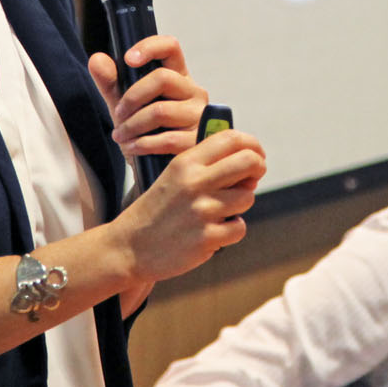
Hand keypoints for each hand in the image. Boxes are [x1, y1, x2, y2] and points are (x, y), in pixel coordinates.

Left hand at [87, 35, 208, 165]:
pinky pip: (167, 139)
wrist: (158, 169)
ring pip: (161, 110)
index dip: (149, 47)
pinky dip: (142, 144)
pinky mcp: (198, 141)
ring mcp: (199, 116)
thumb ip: (111, 82)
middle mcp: (194, 92)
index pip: (170, 47)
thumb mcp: (124, 105)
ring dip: (133, 125)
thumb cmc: (146, 131)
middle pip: (162, 78)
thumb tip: (97, 59)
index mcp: (178, 77)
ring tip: (120, 136)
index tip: (128, 60)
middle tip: (118, 114)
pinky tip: (131, 148)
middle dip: (132, 97)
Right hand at [108, 128, 265, 283]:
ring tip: (218, 212)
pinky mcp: (207, 238)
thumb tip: (250, 163)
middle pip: (249, 162)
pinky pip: (239, 227)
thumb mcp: (173, 176)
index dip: (252, 145)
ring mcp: (202, 211)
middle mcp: (195, 182)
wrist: (130, 247)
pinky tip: (211, 232)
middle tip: (250, 179)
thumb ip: (205, 165)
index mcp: (185, 162)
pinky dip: (230, 231)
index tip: (256, 155)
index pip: (232, 139)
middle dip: (257, 169)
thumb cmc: (157, 211)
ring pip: (247, 197)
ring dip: (239, 205)